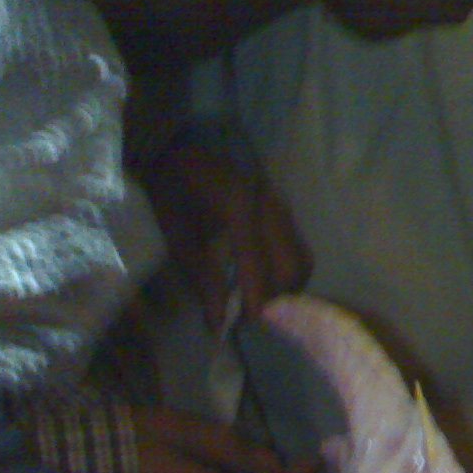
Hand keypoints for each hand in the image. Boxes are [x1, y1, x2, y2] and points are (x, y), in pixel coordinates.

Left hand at [144, 142, 310, 328]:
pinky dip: (288, 271)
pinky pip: (297, 247)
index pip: (258, 264)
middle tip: (256, 315)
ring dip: (287, 287)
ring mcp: (280, 204)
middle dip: (279, 297)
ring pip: (301, 258)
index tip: (251, 325)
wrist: (177, 147)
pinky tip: (268, 280)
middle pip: (292, 265)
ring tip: (263, 300)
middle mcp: (267, 206)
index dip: (258, 299)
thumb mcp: (177, 237)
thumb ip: (203, 279)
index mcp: (237, 209)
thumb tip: (219, 324)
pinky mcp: (283, 207)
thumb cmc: (171, 191)